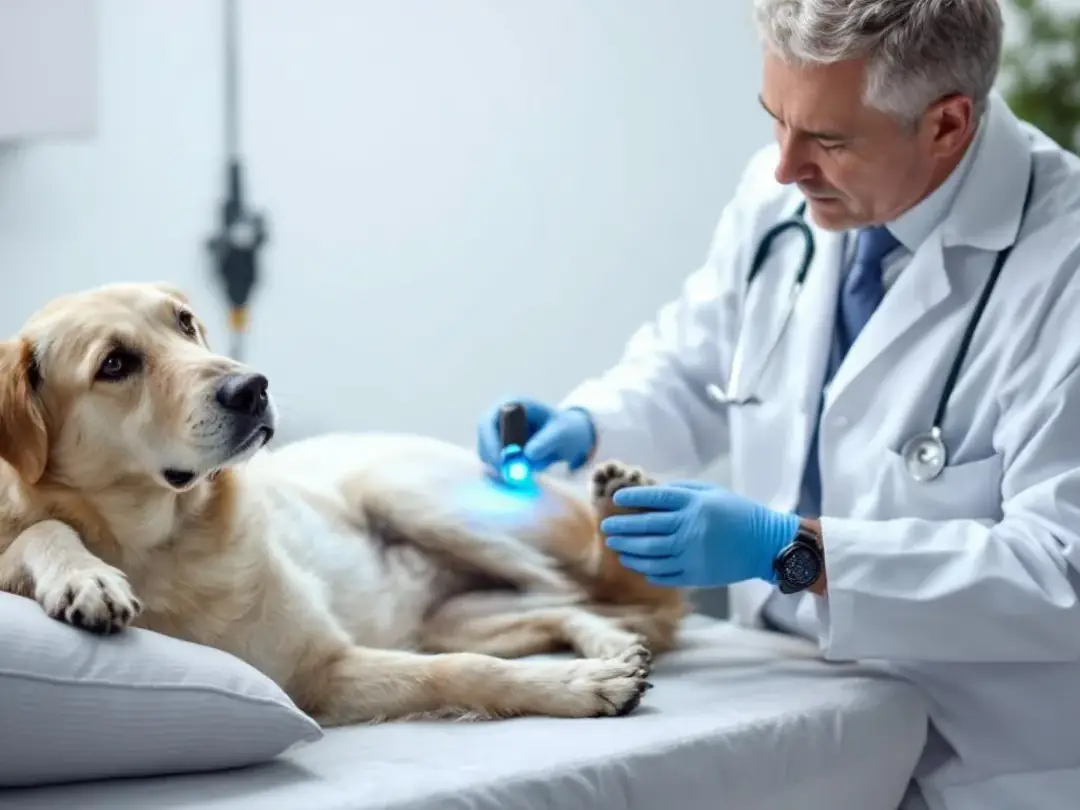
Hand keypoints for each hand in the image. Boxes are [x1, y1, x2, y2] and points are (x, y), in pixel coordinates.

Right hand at [476, 398, 595, 472]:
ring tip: (520, 479)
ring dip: (498, 469)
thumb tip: (527, 454)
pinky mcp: (500, 449)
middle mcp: (499, 416)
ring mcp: (497, 433)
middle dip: (492, 460)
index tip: (502, 463)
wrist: (570, 436)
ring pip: (486, 454)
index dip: (490, 443)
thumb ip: (547, 441)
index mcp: (512, 404)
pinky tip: (519, 480)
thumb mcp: (562, 433)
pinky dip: (502, 473)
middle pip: (482, 440)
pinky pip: (493, 463)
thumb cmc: (566, 429)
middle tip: (509, 478)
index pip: (487, 422)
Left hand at [600, 481, 799, 586]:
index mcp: (694, 504)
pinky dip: (647, 570)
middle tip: (607, 527)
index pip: (655, 498)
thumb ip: (682, 490)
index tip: (616, 498)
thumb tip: (651, 492)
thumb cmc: (738, 513)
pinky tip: (637, 564)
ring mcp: (692, 553)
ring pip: (650, 553)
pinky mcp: (696, 574)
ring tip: (616, 547)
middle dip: (622, 527)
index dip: (632, 497)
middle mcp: (690, 527)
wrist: (766, 544)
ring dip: (629, 550)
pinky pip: (664, 574)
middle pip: (646, 527)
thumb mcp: (712, 493)